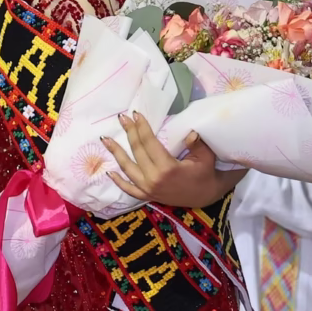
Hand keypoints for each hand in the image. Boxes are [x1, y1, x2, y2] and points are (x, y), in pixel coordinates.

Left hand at [102, 112, 243, 209]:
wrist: (206, 196)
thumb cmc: (205, 173)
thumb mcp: (205, 156)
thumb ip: (196, 144)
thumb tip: (190, 133)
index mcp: (168, 168)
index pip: (149, 143)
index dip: (142, 127)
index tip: (135, 114)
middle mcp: (154, 178)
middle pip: (137, 151)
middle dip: (129, 132)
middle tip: (121, 118)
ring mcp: (148, 189)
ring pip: (127, 168)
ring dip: (116, 152)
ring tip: (105, 139)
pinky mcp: (147, 196)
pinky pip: (129, 189)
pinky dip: (118, 181)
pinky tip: (109, 172)